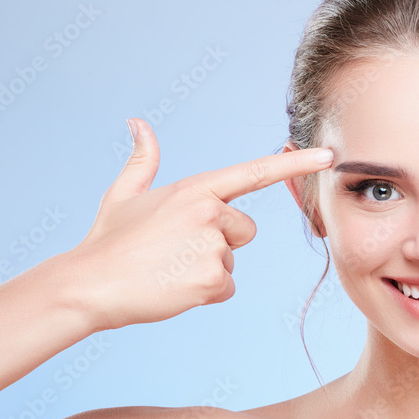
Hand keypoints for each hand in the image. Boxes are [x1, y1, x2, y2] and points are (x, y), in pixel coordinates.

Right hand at [65, 118, 332, 331]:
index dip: (295, 165)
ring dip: (208, 270)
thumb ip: (142, 160)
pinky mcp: (211, 280)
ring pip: (232, 262)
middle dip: (221, 242)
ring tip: (170, 268)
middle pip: (245, 231)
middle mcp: (209, 212)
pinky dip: (204, 294)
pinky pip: (225, 288)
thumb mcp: (124, 195)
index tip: (329, 157)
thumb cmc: (108, 241)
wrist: (89, 285)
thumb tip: (138, 123)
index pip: (254, 173)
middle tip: (177, 250)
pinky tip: (174, 287)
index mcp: (194, 189)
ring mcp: (211, 246)